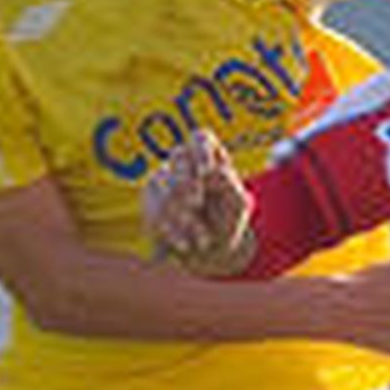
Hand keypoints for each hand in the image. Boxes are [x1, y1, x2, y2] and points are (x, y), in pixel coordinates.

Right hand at [144, 129, 255, 274]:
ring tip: (202, 238)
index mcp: (210, 159)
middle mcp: (185, 165)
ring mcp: (164, 180)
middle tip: (196, 204)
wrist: (211, 251)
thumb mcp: (238, 206)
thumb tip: (218, 171)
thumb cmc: (228, 221)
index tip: (205, 173)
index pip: (200, 138)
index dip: (200, 150)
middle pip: (178, 155)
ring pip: (161, 181)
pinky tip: (185, 245)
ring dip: (180, 211)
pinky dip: (170, 228)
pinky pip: (152, 207)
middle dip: (186, 180)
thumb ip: (231, 186)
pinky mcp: (151, 201)